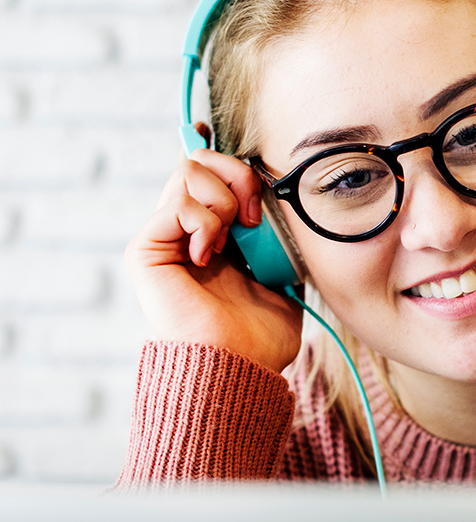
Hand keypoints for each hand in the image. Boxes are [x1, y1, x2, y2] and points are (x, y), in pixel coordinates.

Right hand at [125, 145, 302, 372]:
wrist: (238, 364)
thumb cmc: (261, 333)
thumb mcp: (283, 275)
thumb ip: (278, 238)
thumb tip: (283, 202)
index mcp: (216, 234)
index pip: (212, 173)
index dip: (225, 157)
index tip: (247, 159)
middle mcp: (186, 231)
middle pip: (200, 162)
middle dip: (237, 177)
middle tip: (255, 219)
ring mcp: (164, 238)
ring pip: (187, 172)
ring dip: (224, 200)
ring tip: (234, 241)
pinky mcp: (145, 249)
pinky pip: (177, 205)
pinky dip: (204, 222)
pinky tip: (211, 255)